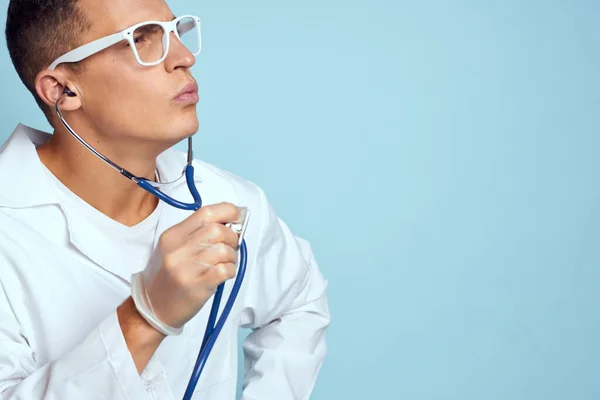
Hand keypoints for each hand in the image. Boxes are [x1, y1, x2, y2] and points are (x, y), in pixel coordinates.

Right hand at [136, 202, 243, 330]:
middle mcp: (177, 250)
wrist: (151, 309)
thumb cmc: (167, 277)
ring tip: (226, 263)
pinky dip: (230, 270)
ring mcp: (186, 269)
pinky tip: (224, 274)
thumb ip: (198, 233)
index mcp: (172, 235)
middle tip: (231, 246)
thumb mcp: (174, 248)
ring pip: (223, 250)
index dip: (228, 211)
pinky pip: (224, 270)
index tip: (237, 217)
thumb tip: (231, 222)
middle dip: (232, 237)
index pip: (205, 213)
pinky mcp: (196, 287)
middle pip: (217, 230)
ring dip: (232, 256)